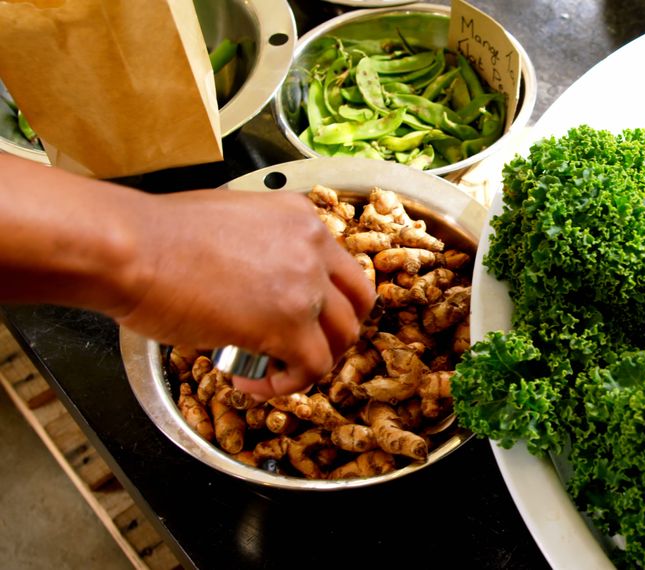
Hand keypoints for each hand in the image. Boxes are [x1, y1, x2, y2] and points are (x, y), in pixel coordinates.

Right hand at [115, 189, 375, 399]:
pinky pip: (312, 368)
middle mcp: (313, 247)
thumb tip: (257, 280)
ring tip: (274, 369)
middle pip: (357, 301)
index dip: (329, 299)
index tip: (306, 318)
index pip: (341, 264)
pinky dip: (287, 383)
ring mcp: (307, 286)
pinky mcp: (289, 325)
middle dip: (336, 330)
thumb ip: (261, 245)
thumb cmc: (157, 236)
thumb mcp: (231, 220)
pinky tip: (253, 382)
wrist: (130, 249)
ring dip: (313, 360)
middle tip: (305, 347)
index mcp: (301, 218)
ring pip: (341, 337)